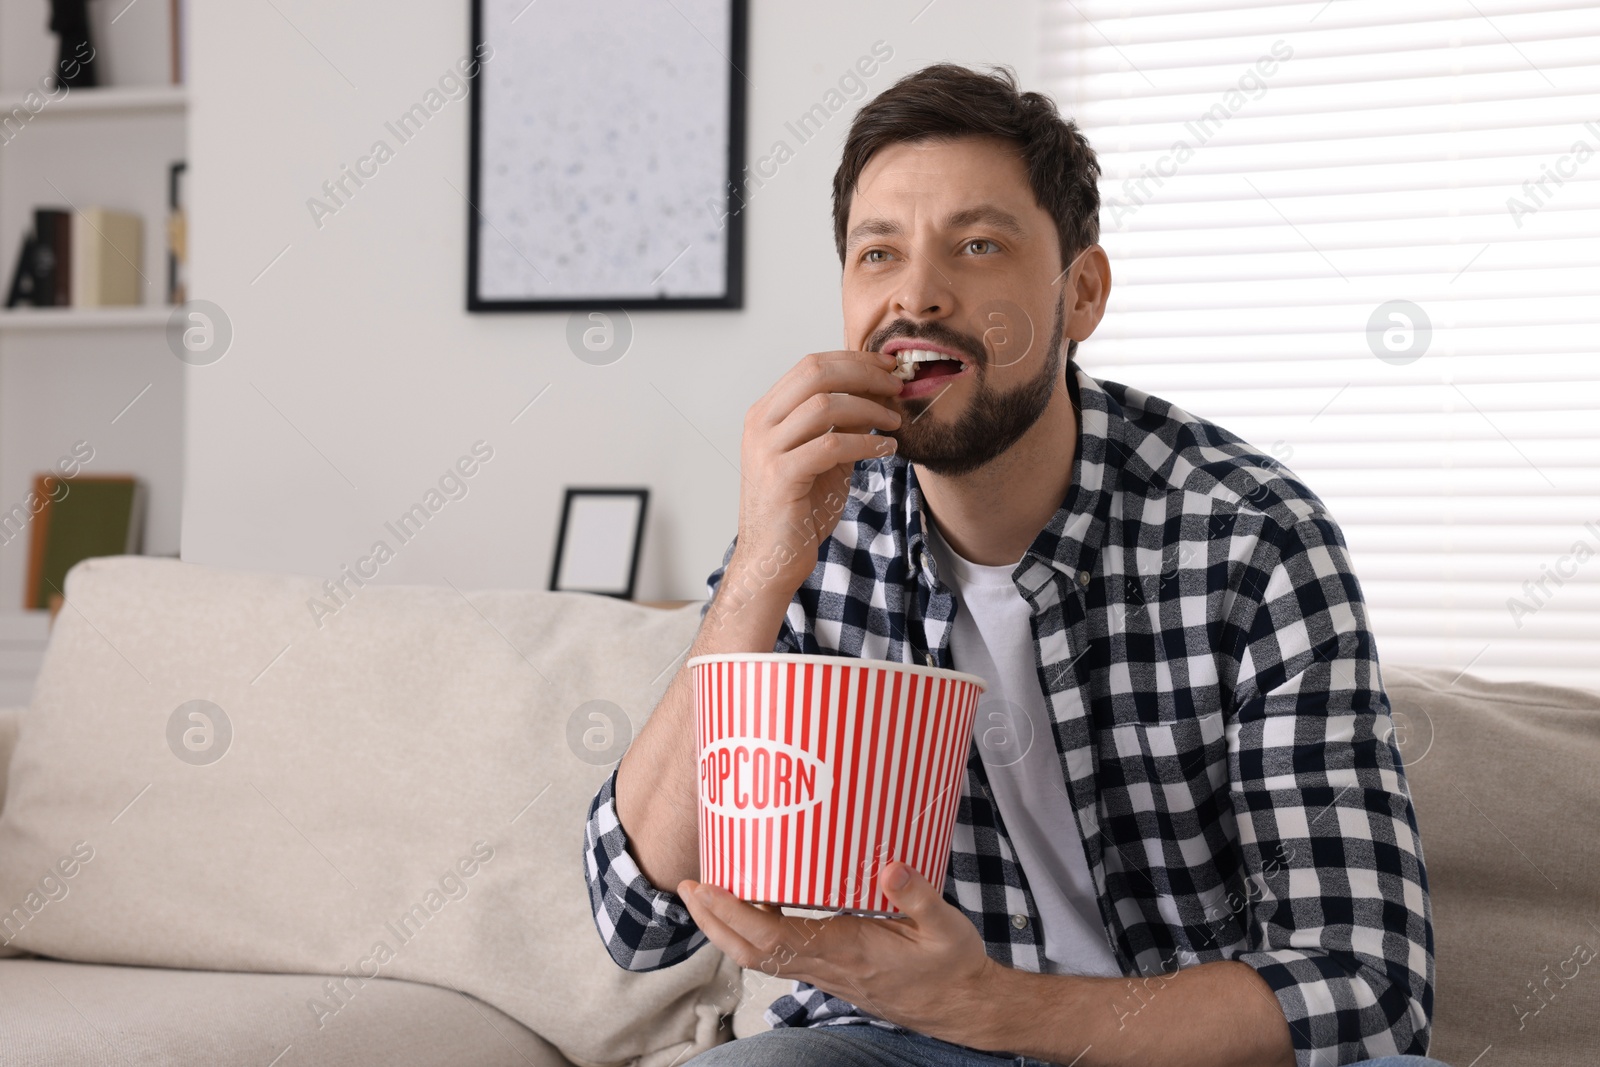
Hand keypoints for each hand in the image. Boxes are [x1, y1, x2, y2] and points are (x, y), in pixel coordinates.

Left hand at [679, 861, 999, 1047]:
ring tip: (706, 894)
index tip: (706, 887)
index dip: (733, 913)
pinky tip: (752, 904)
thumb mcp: (946, 926)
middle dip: (712, 921)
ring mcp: (824, 972)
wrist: (960, 1006)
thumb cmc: (952, 966)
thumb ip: (917, 896)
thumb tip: (890, 868)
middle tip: (687, 887)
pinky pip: (778, 955)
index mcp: (845, 950)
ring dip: (726, 928)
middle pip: (749, 953)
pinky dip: (753, 932)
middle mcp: (826, 964)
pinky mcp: (829, 970)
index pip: (772, 936)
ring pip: (759, 957)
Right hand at [729, 351, 902, 603]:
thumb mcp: (826, 458)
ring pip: (824, 405)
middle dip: (864, 374)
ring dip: (869, 408)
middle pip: (815, 373)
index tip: (888, 367)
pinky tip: (886, 450)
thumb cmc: (797, 510)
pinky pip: (831, 445)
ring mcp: (767, 449)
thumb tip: (876, 393)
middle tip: (897, 385)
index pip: (811, 366)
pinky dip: (866, 443)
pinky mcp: (781, 476)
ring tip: (895, 421)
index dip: (854, 361)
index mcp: (766, 414)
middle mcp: (761, 425)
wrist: (772, 558)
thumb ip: (843, 425)